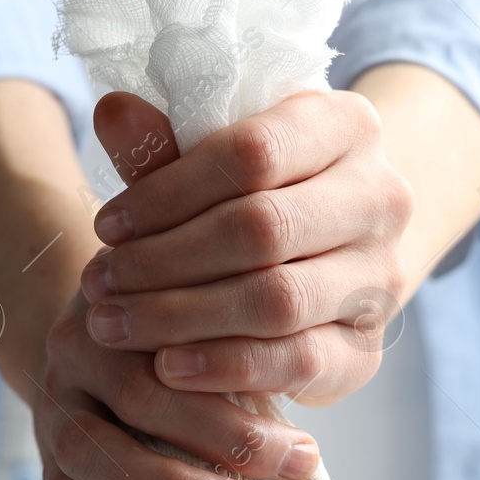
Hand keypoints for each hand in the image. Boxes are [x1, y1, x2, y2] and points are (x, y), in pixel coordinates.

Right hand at [30, 289, 324, 479]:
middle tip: (295, 472)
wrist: (89, 328)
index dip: (244, 383)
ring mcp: (57, 395)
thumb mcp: (207, 316)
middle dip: (225, 441)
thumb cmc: (178, 336)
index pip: (182, 338)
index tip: (309, 446)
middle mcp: (85, 343)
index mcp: (132, 303)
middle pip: (144, 393)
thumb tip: (318, 436)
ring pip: (96, 447)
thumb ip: (250, 350)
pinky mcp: (42, 445)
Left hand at [79, 90, 414, 405]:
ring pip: (277, 300)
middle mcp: (381, 199)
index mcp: (346, 126)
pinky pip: (297, 361)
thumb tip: (112, 112)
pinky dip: (225, 366)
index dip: (167, 192)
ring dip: (181, 317)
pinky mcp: (368, 350)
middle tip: (97, 284)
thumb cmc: (255, 201)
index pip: (251, 153)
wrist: (327, 264)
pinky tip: (167, 367)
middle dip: (164, 261)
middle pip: (262, 229)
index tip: (104, 226)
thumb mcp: (213, 166)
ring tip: (114, 325)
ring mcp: (382, 278)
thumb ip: (165, 148)